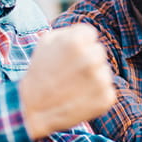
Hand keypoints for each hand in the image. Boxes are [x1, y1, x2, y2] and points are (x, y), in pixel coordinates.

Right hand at [19, 24, 116, 139]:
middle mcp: (91, 58)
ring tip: (73, 87)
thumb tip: (88, 33)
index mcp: (77, 41)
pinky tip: (80, 98)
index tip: (69, 57)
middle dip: (88, 60)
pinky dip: (96, 95)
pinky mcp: (106, 98)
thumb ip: (69, 31)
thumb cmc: (40, 73)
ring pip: (104, 71)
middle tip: (70, 73)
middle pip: (99, 52)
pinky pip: (107, 90)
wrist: (34, 109)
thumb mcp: (46, 42)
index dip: (80, 45)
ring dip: (93, 78)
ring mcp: (101, 79)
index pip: (90, 35)